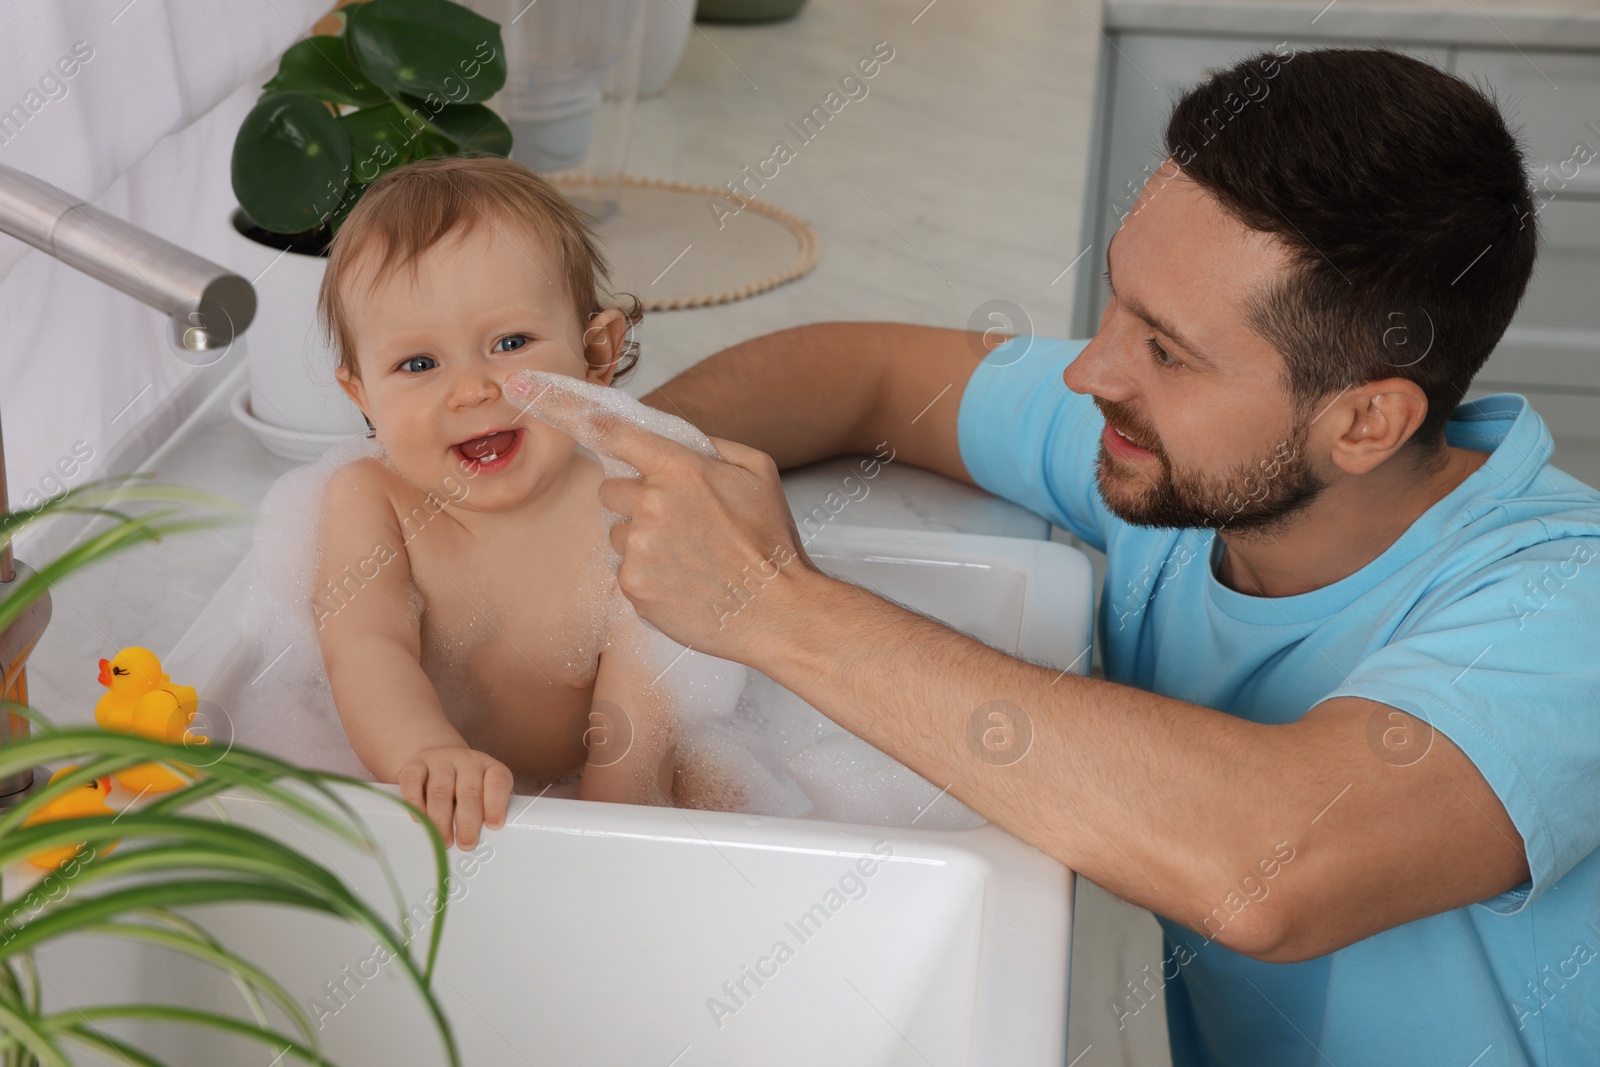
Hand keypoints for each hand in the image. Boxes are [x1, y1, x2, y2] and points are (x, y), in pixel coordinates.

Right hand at [396, 746, 512, 849]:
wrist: (438, 759)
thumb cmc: (466, 787)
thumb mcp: (484, 793)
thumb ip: (490, 812)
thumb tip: (496, 842)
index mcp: (489, 768)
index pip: (498, 782)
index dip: (496, 804)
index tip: (493, 826)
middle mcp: (466, 761)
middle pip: (469, 792)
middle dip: (468, 821)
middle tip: (466, 844)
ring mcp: (440, 760)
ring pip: (440, 791)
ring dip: (441, 820)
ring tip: (443, 841)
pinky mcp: (415, 765)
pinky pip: (412, 781)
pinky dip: (414, 803)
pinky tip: (420, 819)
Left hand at [518, 384, 820, 659]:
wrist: (778, 611)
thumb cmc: (771, 543)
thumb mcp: (758, 473)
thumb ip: (714, 446)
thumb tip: (678, 439)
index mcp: (683, 469)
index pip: (616, 433)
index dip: (576, 414)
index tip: (531, 391)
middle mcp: (653, 504)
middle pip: (609, 489)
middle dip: (635, 500)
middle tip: (677, 522)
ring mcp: (640, 547)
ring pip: (618, 532)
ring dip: (643, 540)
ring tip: (687, 558)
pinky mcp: (634, 586)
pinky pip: (625, 569)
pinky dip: (648, 575)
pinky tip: (683, 582)